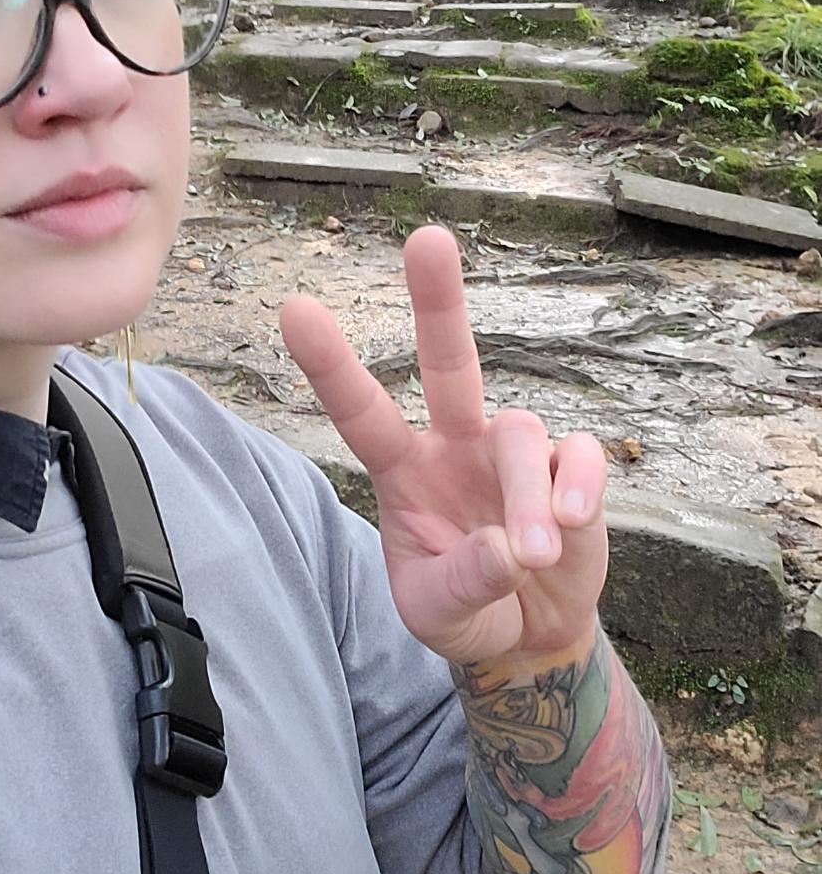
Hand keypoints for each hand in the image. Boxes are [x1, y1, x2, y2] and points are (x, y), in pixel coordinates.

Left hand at [280, 226, 607, 665]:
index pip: (361, 413)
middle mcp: (455, 444)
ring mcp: (511, 452)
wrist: (530, 635)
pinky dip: (579, 487)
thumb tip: (508, 549)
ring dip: (526, 498)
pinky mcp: (568, 468)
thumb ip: (464, 585)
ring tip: (532, 556)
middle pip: (448, 361)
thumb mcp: (440, 615)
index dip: (330, 365)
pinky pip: (579, 454)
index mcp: (402, 470)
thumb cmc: (466, 610)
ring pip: (521, 433)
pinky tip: (572, 523)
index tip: (295, 308)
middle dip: (437, 300)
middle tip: (427, 238)